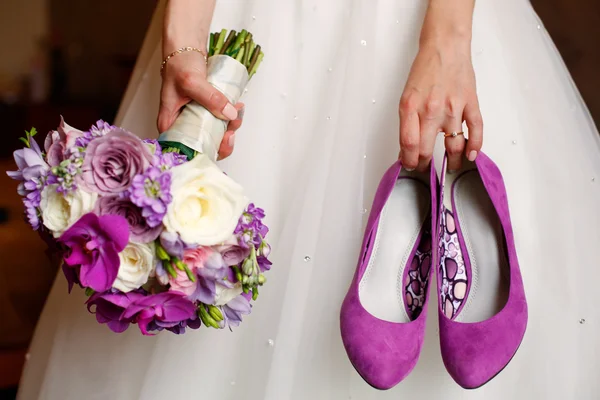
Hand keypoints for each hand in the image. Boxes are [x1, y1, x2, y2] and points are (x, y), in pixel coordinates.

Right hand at [157, 50, 244, 159]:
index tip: (220, 141)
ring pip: (214, 133)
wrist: (186, 46)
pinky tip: (238, 107)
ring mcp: (195, 118)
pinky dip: (230, 116)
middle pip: (203, 145)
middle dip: (222, 140)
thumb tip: (230, 114)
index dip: (204, 151)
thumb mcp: (192, 81)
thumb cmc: (179, 63)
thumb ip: (210, 98)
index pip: (185, 149)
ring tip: (238, 111)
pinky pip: (220, 119)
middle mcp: (182, 124)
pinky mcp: (206, 110)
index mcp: (170, 124)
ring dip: (230, 126)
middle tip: (232, 129)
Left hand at [398, 39, 482, 171]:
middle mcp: (431, 110)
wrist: (445, 47)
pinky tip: (471, 155)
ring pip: (453, 146)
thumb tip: (407, 147)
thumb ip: (407, 122)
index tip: (409, 165)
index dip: (408, 160)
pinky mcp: (471, 103)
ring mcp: (453, 108)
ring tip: (450, 166)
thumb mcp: (407, 97)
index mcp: (411, 107)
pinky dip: (475, 146)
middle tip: (425, 167)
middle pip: (426, 149)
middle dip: (424, 164)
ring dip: (452, 161)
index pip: (408, 144)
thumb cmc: (425, 71)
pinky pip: (476, 130)